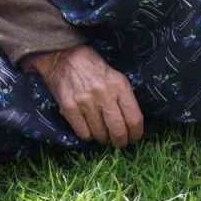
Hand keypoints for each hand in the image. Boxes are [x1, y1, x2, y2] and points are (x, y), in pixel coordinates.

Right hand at [23, 45, 143, 147]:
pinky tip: (89, 129)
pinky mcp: (69, 107)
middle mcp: (104, 94)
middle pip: (118, 130)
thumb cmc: (94, 68)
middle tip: (119, 143)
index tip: (134, 138)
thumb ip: (124, 97)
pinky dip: (88, 135)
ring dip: (103, 139)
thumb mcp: (115, 77)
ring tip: (103, 135)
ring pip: (100, 134)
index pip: (134, 118)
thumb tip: (132, 123)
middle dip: (120, 141)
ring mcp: (86, 102)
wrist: (64, 57)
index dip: (136, 134)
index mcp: (120, 85)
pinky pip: (83, 133)